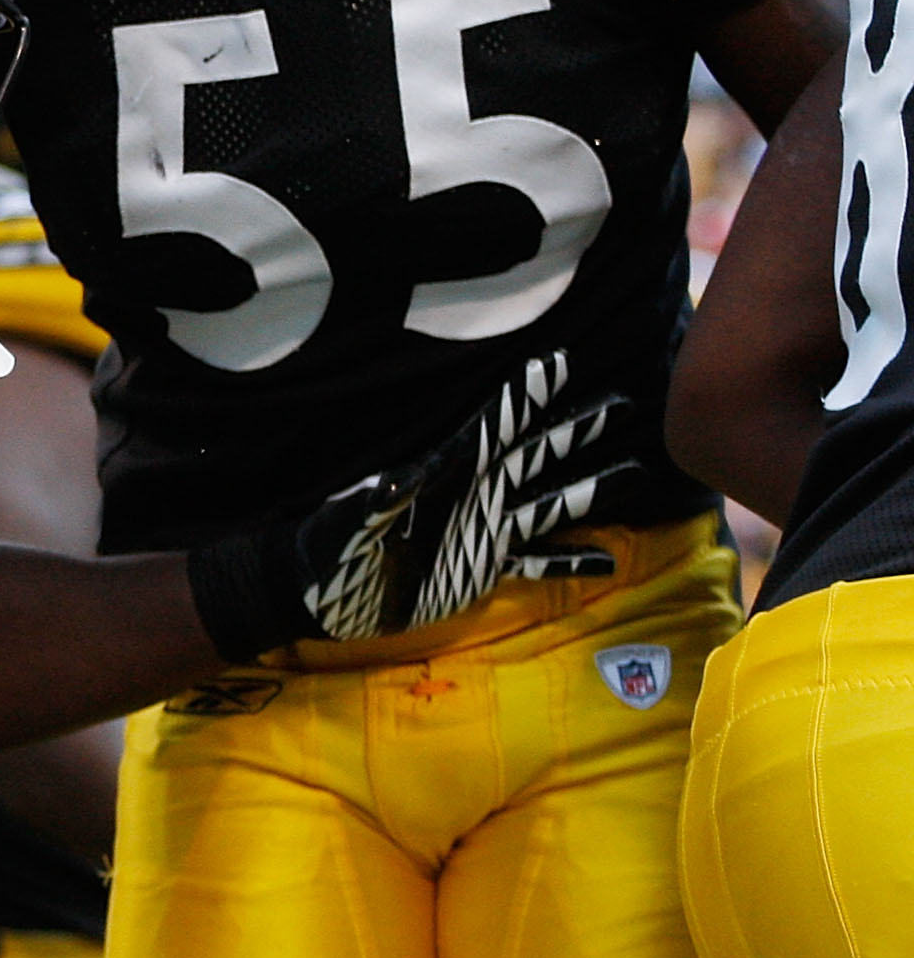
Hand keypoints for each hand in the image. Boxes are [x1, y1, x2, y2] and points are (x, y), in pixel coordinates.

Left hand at [195, 352, 635, 654]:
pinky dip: (570, 561)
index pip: (491, 427)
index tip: (556, 361)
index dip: (523, 397)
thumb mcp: (348, 524)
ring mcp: (481, 531)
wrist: (320, 596)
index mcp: (441, 474)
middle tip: (628, 402)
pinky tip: (609, 559)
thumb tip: (398, 480)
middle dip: (578, 429)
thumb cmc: (327, 551)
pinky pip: (536, 562)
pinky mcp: (481, 569)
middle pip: (535, 455)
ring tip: (637, 471)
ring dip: (590, 489)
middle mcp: (471, 495)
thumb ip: (376, 502)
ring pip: (548, 503)